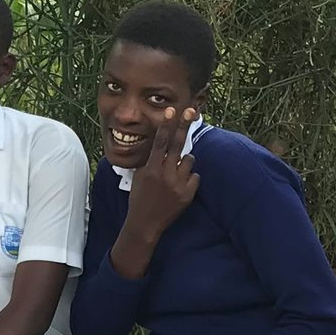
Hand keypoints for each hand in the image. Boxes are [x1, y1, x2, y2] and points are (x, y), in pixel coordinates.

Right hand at [123, 107, 201, 241]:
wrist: (145, 224)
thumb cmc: (140, 198)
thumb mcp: (140, 176)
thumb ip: (151, 161)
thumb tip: (162, 145)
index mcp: (151, 169)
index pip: (160, 142)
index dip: (167, 125)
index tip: (171, 110)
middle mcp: (165, 174)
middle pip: (178, 144)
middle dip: (184, 125)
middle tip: (191, 111)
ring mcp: (178, 184)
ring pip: (190, 160)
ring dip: (185, 162)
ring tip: (175, 173)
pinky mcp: (188, 194)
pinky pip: (195, 176)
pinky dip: (189, 178)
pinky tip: (180, 187)